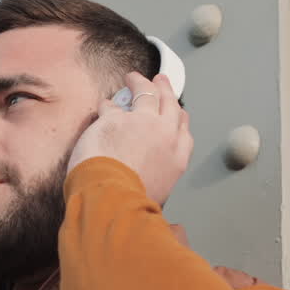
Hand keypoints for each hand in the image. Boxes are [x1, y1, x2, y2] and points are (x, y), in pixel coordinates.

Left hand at [67, 72, 192, 208]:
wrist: (112, 199)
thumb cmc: (131, 205)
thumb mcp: (158, 200)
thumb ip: (158, 187)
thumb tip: (168, 212)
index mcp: (177, 159)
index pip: (184, 131)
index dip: (179, 118)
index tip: (178, 112)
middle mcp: (165, 136)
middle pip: (170, 105)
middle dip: (166, 90)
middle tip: (161, 81)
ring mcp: (142, 123)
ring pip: (147, 94)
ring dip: (141, 83)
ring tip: (134, 77)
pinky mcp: (117, 119)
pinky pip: (113, 105)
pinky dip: (109, 104)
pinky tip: (105, 102)